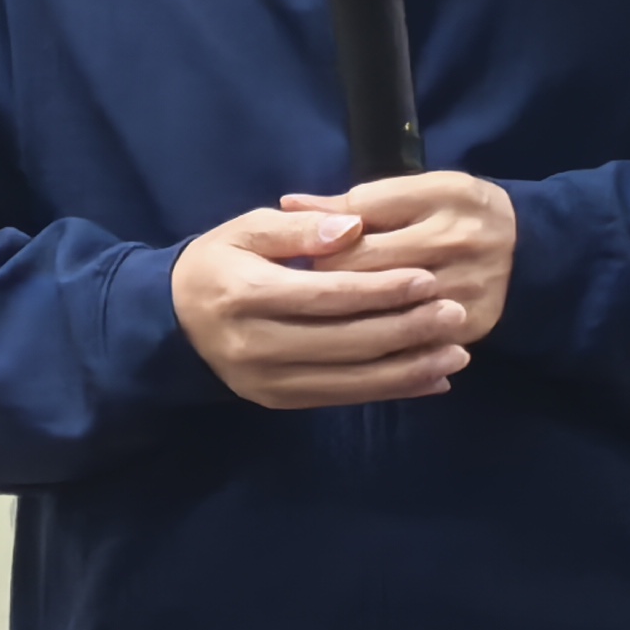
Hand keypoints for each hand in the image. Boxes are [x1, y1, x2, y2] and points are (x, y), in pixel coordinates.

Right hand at [171, 205, 470, 410]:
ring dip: (409, 368)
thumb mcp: (247, 229)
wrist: (172, 321)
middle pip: (345, 341)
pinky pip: (343, 398)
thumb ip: (300, 228)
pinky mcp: (279, 402)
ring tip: (457, 352)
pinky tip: (430, 380)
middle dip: (407, 329)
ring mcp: (267, 381)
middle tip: (454, 313)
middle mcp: (256, 345)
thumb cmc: (217, 263)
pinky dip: (391, 390)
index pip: (326, 295)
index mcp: (247, 294)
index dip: (380, 289)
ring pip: (351, 379)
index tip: (426, 278)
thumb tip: (354, 228)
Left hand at [283, 173, 515, 354]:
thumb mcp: (417, 189)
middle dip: (328, 287)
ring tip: (330, 318)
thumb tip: (289, 204)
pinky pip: (415, 346)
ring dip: (350, 320)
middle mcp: (457, 245)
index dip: (320, 249)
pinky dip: (384, 349)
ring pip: (388, 316)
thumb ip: (354, 200)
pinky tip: (360, 348)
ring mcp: (466, 289)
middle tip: (306, 294)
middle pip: (368, 276)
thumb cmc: (460, 210)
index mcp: (441, 201)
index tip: (304, 258)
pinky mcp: (472, 327)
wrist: (531, 250)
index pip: (360, 230)